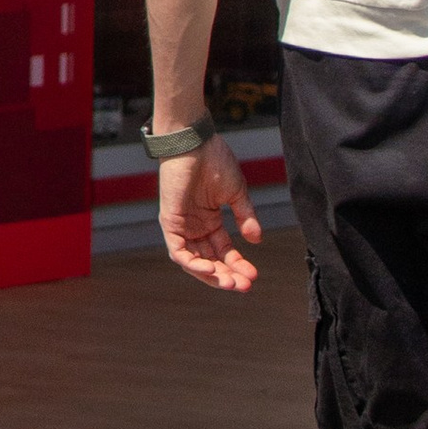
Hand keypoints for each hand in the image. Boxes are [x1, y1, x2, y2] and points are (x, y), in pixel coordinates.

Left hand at [159, 139, 263, 292]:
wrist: (195, 141)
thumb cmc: (215, 161)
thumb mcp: (236, 193)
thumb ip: (245, 216)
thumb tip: (257, 240)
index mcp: (209, 220)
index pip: (224, 250)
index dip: (238, 264)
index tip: (253, 276)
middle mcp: (194, 227)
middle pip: (210, 260)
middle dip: (227, 275)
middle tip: (244, 286)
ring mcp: (181, 226)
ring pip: (194, 261)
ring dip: (212, 274)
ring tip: (231, 283)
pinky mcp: (170, 223)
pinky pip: (179, 252)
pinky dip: (193, 263)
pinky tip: (211, 269)